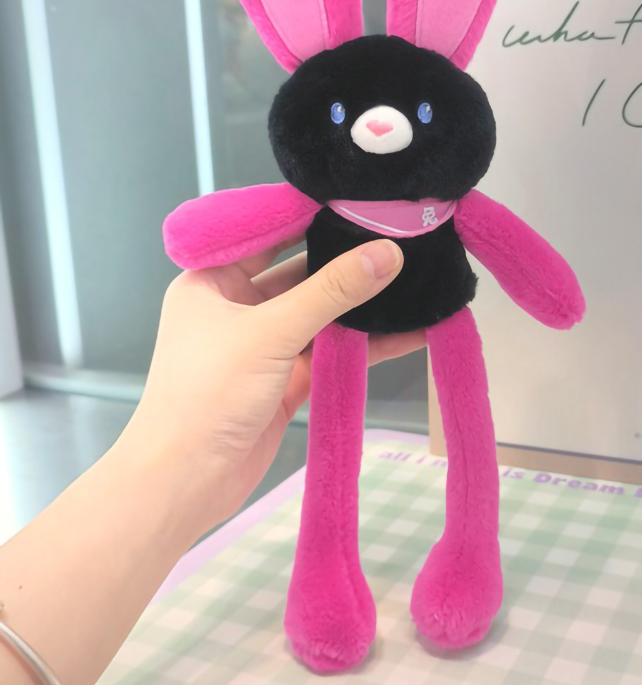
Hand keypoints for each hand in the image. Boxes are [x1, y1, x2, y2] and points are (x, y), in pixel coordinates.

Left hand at [126, 238, 421, 536]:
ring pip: (319, 315)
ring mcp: (262, 346)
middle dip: (346, 261)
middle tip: (400, 238)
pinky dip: (364, 345)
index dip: (312, 216)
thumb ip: (331, 292)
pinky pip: (329, 353)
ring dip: (361, 305)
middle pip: (299, 273)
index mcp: (212, 280)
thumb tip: (386, 253)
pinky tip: (408, 332)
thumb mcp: (270, 333)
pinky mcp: (285, 381)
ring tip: (414, 281)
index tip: (362, 200)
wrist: (184, 483)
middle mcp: (236, 307)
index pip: (267, 233)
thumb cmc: (206, 395)